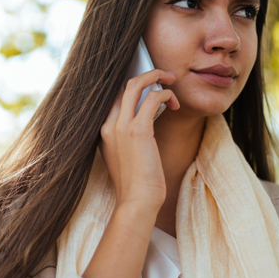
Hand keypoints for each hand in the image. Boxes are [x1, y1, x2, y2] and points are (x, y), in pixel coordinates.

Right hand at [99, 69, 178, 211]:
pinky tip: (175, 105)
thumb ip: (126, 138)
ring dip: (157, 78)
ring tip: (172, 83)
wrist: (135, 202)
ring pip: (136, 84)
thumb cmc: (135, 185)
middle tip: (165, 77)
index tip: (150, 86)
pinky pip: (153, 98)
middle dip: (147, 75)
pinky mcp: (139, 130)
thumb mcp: (124, 157)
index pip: (115, 96)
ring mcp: (122, 126)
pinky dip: (166, 95)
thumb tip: (143, 124)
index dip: (133, 86)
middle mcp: (109, 124)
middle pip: (124, 84)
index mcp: (103, 130)